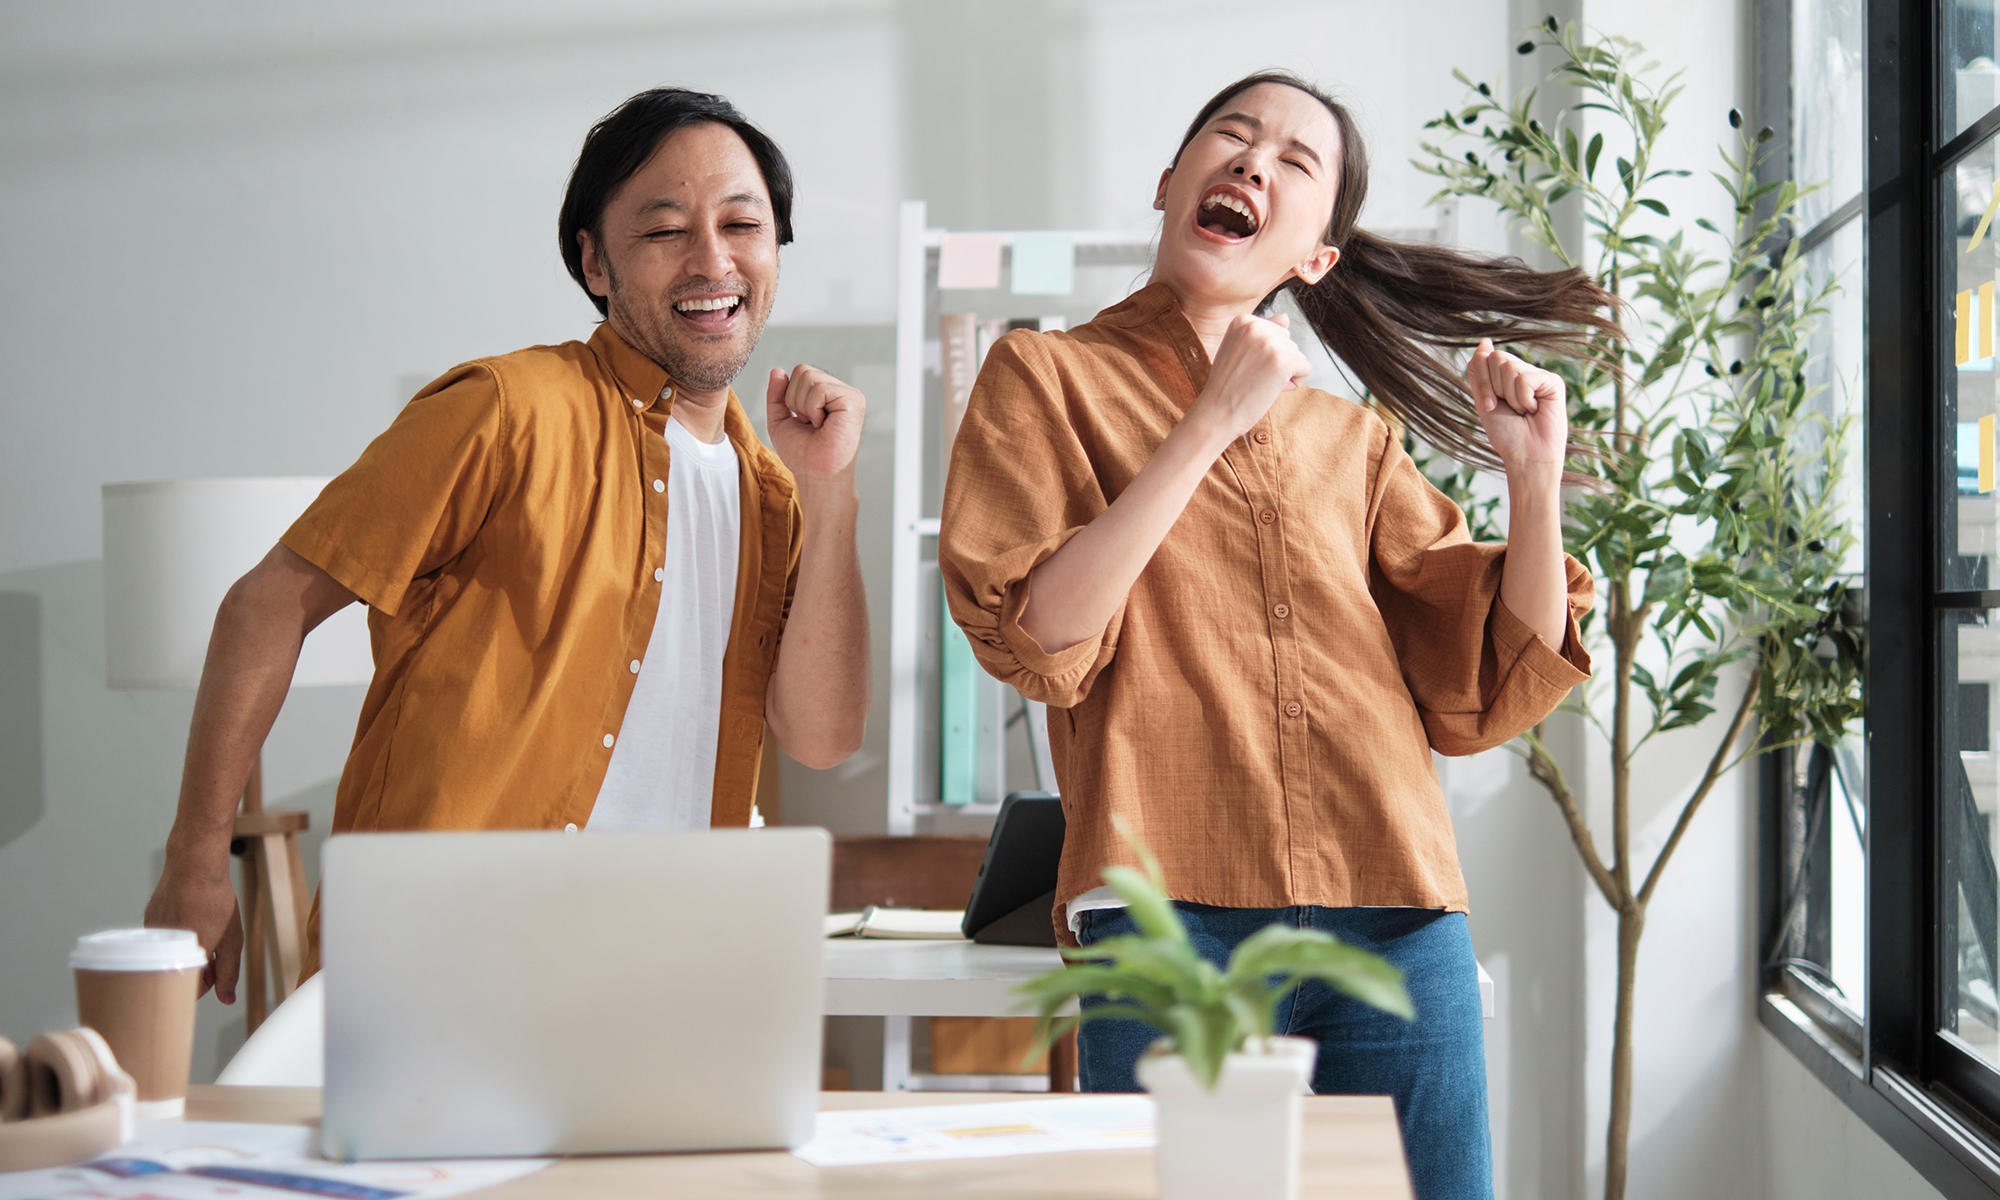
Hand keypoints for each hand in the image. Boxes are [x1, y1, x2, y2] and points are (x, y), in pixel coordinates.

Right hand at [144, 865, 242, 1002]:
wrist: (193, 865)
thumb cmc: (216, 899)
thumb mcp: (232, 938)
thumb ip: (229, 972)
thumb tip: (227, 999)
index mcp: (186, 957)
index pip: (189, 991)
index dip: (207, 985)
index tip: (216, 972)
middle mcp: (163, 950)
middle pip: (177, 975)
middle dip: (197, 970)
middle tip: (214, 953)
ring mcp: (151, 936)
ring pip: (167, 958)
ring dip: (185, 953)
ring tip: (203, 930)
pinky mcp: (146, 923)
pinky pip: (160, 941)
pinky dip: (174, 938)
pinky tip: (189, 920)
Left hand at [765, 364, 864, 486]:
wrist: (816, 476)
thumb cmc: (803, 455)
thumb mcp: (780, 421)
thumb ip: (776, 395)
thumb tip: (776, 370)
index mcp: (826, 394)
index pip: (800, 371)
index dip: (791, 396)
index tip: (803, 421)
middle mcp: (839, 391)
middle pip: (803, 370)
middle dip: (795, 400)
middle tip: (809, 423)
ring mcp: (849, 395)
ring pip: (810, 377)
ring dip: (804, 407)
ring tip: (817, 425)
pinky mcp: (853, 401)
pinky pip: (820, 389)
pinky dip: (813, 409)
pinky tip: (823, 425)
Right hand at [1185, 312, 1311, 443]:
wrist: (1216, 414)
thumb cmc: (1228, 386)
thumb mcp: (1239, 350)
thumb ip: (1262, 332)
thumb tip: (1285, 317)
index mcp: (1243, 320)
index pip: (1276, 331)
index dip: (1266, 355)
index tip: (1244, 367)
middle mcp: (1256, 326)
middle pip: (1289, 342)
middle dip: (1276, 363)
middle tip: (1251, 378)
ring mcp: (1270, 343)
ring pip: (1298, 356)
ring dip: (1283, 375)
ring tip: (1258, 384)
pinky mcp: (1283, 361)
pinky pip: (1306, 368)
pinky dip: (1294, 383)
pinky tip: (1271, 390)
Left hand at [1468, 338, 1567, 479]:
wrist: (1525, 456)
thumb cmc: (1506, 433)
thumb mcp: (1484, 400)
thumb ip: (1480, 371)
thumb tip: (1485, 341)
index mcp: (1506, 376)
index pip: (1486, 358)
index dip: (1483, 383)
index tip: (1490, 406)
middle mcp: (1523, 372)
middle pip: (1497, 359)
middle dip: (1495, 388)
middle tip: (1508, 409)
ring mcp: (1539, 376)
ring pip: (1510, 367)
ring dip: (1510, 396)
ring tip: (1523, 411)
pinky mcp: (1553, 382)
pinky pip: (1525, 378)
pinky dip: (1523, 398)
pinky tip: (1534, 410)